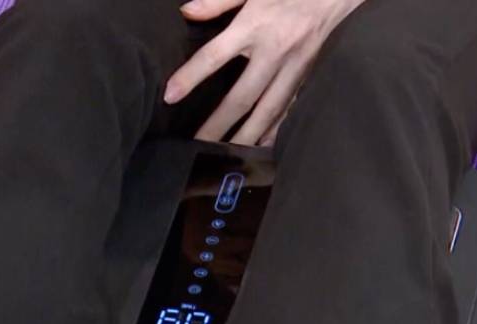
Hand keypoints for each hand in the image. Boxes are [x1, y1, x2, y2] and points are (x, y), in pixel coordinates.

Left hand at [164, 0, 364, 145]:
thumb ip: (218, 0)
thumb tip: (187, 12)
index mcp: (254, 25)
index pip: (214, 56)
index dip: (191, 77)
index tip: (170, 96)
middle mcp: (273, 51)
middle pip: (242, 96)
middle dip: (219, 123)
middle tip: (199, 144)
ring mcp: (293, 68)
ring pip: (268, 110)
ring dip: (248, 135)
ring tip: (229, 154)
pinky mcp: (306, 76)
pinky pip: (289, 108)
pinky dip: (276, 129)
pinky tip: (263, 145)